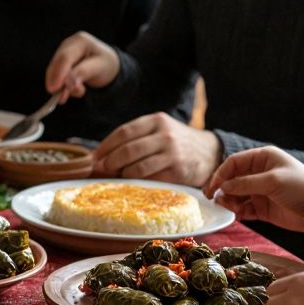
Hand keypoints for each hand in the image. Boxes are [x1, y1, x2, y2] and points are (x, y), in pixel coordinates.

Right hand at [44, 31, 119, 98]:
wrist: (107, 64)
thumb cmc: (105, 64)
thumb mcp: (99, 68)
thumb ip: (84, 73)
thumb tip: (69, 84)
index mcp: (80, 41)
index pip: (65, 57)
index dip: (58, 73)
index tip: (55, 89)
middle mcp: (68, 44)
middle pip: (56, 64)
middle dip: (57, 82)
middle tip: (61, 98)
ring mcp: (62, 52)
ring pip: (53, 71)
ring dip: (60, 86)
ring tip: (76, 93)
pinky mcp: (59, 62)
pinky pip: (54, 75)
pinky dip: (60, 86)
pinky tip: (67, 92)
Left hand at [93, 112, 222, 185]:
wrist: (210, 152)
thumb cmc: (175, 142)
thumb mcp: (158, 130)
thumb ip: (135, 138)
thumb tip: (100, 156)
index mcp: (156, 121)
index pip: (123, 132)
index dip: (105, 146)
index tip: (94, 157)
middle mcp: (165, 135)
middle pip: (128, 150)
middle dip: (110, 162)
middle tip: (102, 170)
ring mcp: (173, 154)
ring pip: (137, 168)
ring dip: (122, 174)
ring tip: (118, 176)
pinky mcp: (178, 172)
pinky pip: (150, 180)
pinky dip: (137, 183)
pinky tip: (133, 183)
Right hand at [202, 146, 303, 239]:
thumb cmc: (303, 188)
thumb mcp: (273, 181)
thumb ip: (246, 183)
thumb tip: (222, 187)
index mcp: (262, 159)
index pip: (233, 163)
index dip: (221, 174)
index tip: (212, 187)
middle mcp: (259, 174)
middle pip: (231, 179)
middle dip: (222, 189)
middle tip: (214, 200)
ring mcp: (260, 191)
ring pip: (234, 195)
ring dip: (228, 202)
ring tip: (230, 208)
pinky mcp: (262, 208)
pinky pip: (242, 209)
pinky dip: (237, 212)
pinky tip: (237, 215)